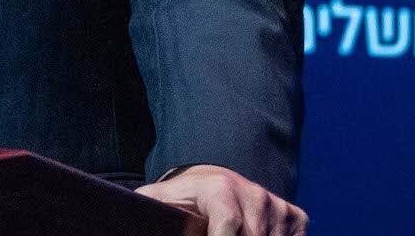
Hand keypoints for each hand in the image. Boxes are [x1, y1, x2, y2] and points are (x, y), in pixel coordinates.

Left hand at [137, 165, 306, 235]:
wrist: (213, 185)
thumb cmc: (181, 203)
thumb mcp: (157, 203)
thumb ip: (143, 207)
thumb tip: (119, 212)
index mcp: (219, 189)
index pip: (229, 227)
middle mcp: (253, 192)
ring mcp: (276, 205)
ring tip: (227, 233)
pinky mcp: (295, 216)